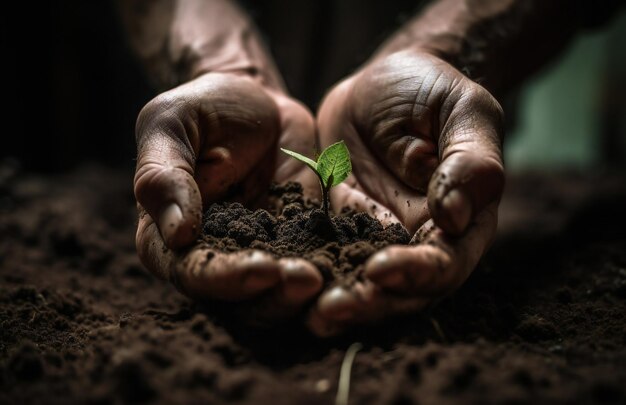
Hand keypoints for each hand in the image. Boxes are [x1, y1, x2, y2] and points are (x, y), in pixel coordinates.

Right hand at [134, 72, 322, 322]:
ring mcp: (266, 252)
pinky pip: (324, 260)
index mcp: (172, 240)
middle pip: (243, 297)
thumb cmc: (203, 109)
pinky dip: (344, 267)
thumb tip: (177, 234)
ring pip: (284, 290)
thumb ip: (164, 175)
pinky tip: (368, 262)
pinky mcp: (305, 240)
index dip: (226, 279)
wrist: (256, 101)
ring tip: (337, 279)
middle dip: (277, 295)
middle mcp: (219, 256)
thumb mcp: (171, 125)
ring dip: (309, 292)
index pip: (196, 273)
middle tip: (309, 280)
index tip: (262, 268)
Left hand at [308, 50, 504, 335]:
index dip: (416, 274)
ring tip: (307, 315)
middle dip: (367, 303)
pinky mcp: (336, 225)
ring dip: (335, 300)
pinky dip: (307, 271)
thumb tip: (455, 217)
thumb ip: (471, 162)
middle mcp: (417, 240)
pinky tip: (282, 280)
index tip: (380, 270)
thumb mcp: (463, 112)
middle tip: (331, 310)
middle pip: (399, 289)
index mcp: (460, 223)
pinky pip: (322, 254)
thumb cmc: (434, 91)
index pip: (444, 263)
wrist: (383, 82)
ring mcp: (374, 236)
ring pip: (357, 281)